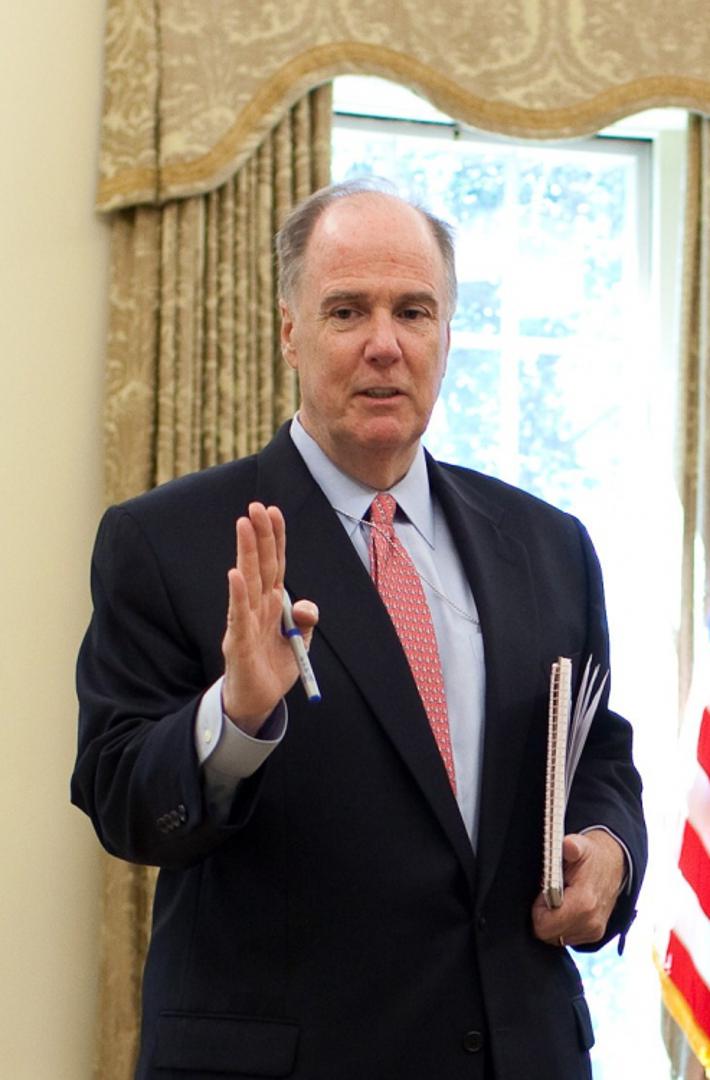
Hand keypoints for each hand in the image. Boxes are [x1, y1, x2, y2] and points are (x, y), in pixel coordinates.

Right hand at [221, 502, 317, 734]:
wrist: (257, 703)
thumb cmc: (273, 667)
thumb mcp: (300, 642)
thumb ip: (306, 620)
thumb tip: (306, 606)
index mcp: (272, 603)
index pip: (274, 563)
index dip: (274, 538)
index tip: (273, 510)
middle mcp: (257, 606)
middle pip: (259, 565)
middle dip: (259, 535)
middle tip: (255, 506)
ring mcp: (245, 621)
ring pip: (247, 580)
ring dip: (245, 552)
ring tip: (242, 525)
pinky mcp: (239, 642)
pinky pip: (238, 615)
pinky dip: (237, 594)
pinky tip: (235, 575)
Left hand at [532, 830, 625, 947]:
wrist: (613, 865)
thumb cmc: (591, 856)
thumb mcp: (581, 845)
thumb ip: (572, 847)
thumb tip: (568, 845)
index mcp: (584, 903)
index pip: (544, 925)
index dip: (537, 908)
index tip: (544, 891)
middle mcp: (590, 922)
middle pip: (548, 934)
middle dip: (543, 915)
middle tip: (550, 894)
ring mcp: (593, 931)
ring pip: (555, 938)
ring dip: (552, 921)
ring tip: (560, 899)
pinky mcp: (594, 935)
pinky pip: (566, 938)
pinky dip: (561, 925)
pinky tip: (566, 907)